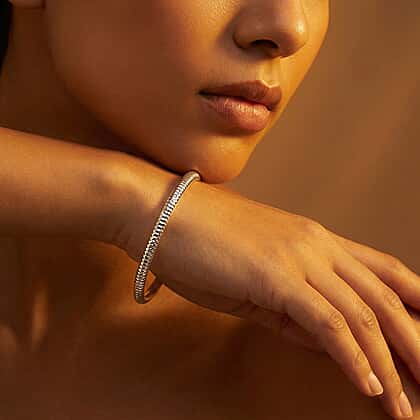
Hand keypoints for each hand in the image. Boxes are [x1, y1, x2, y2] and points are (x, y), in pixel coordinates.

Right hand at [111, 164, 419, 419]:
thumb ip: (292, 306)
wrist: (161, 212)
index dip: (415, 302)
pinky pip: (328, 322)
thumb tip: (323, 338)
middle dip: (415, 342)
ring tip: (406, 407)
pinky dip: (354, 357)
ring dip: (390, 363)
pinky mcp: (275, 276)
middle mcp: (316, 243)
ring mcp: (298, 257)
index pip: (384, 269)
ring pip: (363, 313)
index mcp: (314, 239)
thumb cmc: (201, 240)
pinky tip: (370, 388)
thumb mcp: (254, 276)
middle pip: (385, 295)